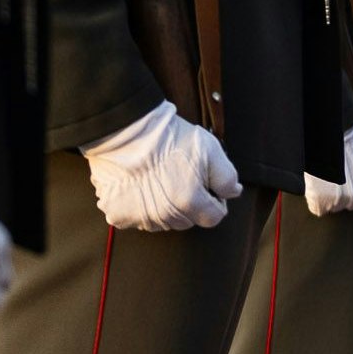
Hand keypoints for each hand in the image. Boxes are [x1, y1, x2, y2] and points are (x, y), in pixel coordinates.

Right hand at [80, 101, 242, 231]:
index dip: (215, 201)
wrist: (127, 130)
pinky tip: (140, 188)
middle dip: (190, 205)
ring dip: (165, 209)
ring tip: (160, 182)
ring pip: (162, 223)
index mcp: (190, 201)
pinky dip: (139, 208)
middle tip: (182, 180)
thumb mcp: (210, 150)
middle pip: (188, 221)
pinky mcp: (119, 214)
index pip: (213, 217)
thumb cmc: (169, 138)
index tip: (207, 187)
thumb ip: (227, 177)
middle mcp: (165, 215)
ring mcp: (140, 217)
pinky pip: (136, 220)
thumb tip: (233, 193)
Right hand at [303, 116, 352, 214]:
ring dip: (333, 195)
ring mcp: (337, 200)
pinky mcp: (318, 200)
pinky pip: (319, 208)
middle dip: (350, 191)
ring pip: (337, 205)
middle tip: (343, 171)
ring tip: (331, 174)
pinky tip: (319, 183)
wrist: (328, 131)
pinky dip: (318, 199)